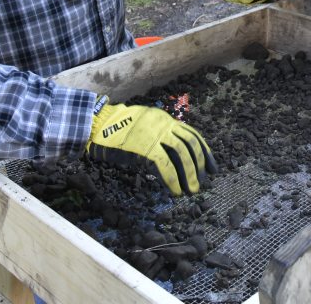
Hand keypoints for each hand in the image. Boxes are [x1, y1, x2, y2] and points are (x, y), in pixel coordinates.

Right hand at [86, 97, 216, 195]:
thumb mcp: (144, 126)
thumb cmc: (118, 129)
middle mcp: (164, 124)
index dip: (204, 152)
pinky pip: (165, 166)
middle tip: (201, 182)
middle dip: (199, 165)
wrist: (99, 126)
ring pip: (182, 154)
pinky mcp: (146, 148)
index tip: (211, 167)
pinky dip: (172, 180)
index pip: (192, 134)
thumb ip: (160, 136)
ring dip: (189, 174)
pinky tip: (175, 191)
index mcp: (165, 119)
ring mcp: (156, 135)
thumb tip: (175, 157)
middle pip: (190, 144)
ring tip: (191, 190)